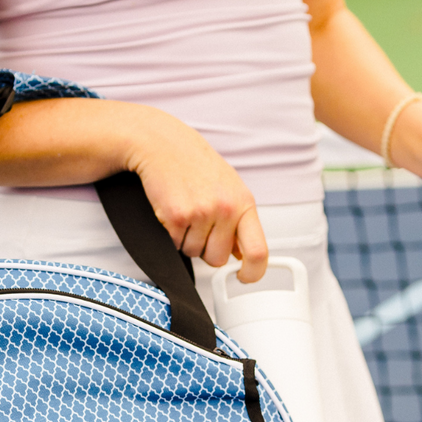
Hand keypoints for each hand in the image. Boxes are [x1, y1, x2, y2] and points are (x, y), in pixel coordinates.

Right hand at [122, 108, 267, 282]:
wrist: (163, 145)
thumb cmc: (196, 166)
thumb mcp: (229, 189)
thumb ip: (239, 222)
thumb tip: (242, 255)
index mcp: (244, 203)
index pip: (258, 252)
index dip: (252, 273)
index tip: (242, 277)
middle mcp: (226, 209)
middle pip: (217, 259)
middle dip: (206, 250)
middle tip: (199, 225)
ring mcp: (202, 213)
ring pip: (194, 253)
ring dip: (186, 240)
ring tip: (186, 212)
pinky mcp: (177, 216)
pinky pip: (175, 245)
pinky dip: (171, 234)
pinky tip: (173, 210)